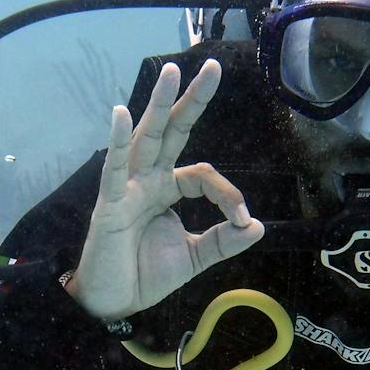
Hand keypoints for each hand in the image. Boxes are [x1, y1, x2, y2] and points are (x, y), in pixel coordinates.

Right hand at [66, 59, 263, 320]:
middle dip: (191, 99)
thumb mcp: (195, 257)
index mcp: (167, 189)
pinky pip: (114, 168)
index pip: (203, 175)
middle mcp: (148, 180)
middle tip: (212, 65)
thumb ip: (224, 241)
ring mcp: (127, 188)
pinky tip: (121, 113)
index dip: (228, 193)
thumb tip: (259, 226)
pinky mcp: (110, 204)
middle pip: (172, 131)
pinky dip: (117, 141)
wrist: (114, 305)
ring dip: (159, 104)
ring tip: (173, 71)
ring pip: (146, 138)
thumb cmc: (146, 276)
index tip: (243, 220)